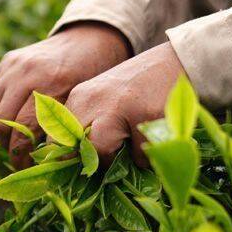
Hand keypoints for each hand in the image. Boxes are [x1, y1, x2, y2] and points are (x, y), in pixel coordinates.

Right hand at [0, 22, 130, 167]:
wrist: (87, 40)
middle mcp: (26, 72)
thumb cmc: (91, 76)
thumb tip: (46, 164)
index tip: (25, 167)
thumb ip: (63, 128)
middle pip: (0, 123)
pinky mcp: (6, 60)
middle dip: (8, 146)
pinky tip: (14, 114)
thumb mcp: (81, 101)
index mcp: (50, 84)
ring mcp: (13, 64)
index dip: (21, 155)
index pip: (22, 130)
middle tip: (19, 157)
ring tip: (15, 137)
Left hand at [65, 42, 185, 167]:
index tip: (81, 168)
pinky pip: (138, 157)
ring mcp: (118, 107)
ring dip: (119, 159)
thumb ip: (89, 124)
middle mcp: (94, 100)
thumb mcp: (105, 99)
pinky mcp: (144, 116)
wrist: (176, 62)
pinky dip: (146, 155)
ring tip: (134, 140)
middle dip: (92, 162)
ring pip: (103, 155)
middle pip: (77, 149)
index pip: (56, 137)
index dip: (68, 159)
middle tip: (112, 159)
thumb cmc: (140, 88)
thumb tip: (74, 165)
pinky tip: (153, 133)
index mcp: (81, 97)